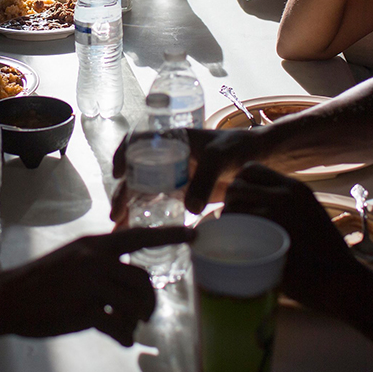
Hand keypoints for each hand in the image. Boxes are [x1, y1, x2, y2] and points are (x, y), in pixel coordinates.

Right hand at [0, 226, 194, 345]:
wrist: (7, 298)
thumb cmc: (39, 281)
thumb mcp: (71, 259)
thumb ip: (98, 264)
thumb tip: (125, 279)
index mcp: (94, 245)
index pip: (138, 236)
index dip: (168, 236)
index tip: (194, 235)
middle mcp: (95, 260)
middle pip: (142, 279)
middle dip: (149, 301)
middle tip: (144, 315)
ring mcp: (90, 285)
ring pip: (134, 304)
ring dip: (136, 321)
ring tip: (127, 327)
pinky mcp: (84, 311)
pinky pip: (119, 326)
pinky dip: (125, 337)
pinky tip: (121, 340)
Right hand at [109, 127, 244, 222]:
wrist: (255, 160)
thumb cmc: (236, 148)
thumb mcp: (220, 158)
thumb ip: (205, 179)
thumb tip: (190, 207)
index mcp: (170, 139)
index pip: (137, 141)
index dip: (123, 154)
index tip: (119, 173)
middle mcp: (165, 157)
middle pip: (135, 172)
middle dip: (122, 193)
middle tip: (117, 213)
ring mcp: (171, 176)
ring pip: (143, 190)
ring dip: (130, 207)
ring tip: (121, 227)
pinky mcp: (180, 193)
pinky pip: (159, 203)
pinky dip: (148, 216)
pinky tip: (139, 232)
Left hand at [222, 163, 368, 312]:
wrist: (342, 281)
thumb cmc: (326, 254)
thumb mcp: (309, 214)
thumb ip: (286, 204)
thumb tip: (257, 204)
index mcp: (295, 188)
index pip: (250, 170)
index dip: (239, 185)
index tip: (240, 204)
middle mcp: (284, 195)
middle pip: (235, 186)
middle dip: (229, 203)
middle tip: (234, 224)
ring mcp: (276, 215)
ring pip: (232, 207)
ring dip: (227, 221)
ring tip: (235, 238)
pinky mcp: (268, 237)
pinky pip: (236, 229)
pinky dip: (231, 237)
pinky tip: (238, 248)